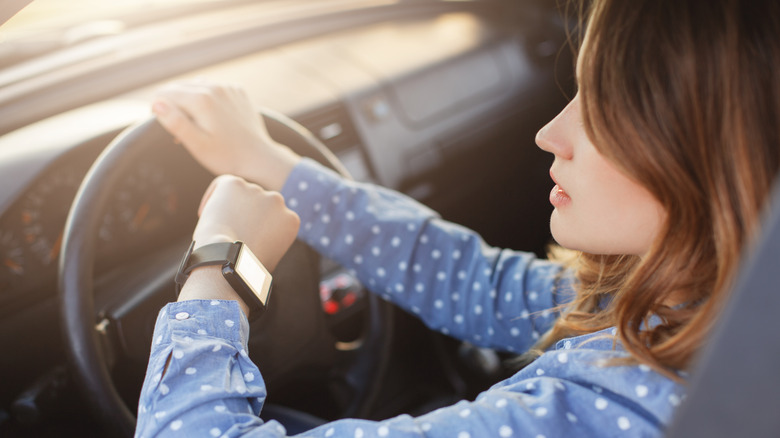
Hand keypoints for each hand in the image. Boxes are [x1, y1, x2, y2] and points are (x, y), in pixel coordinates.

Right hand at [152, 80, 300, 190]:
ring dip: (190, 101)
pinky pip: (214, 89)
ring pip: (196, 86)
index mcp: (201, 99)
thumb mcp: (197, 145)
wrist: (260, 158)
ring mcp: (228, 87)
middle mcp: (215, 87)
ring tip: (197, 125)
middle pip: (179, 87)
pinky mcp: (238, 91)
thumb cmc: (226, 156)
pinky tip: (214, 119)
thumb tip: (156, 103)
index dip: (159, 110)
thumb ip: (175, 122)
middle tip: (182, 131)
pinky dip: (208, 100)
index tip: (168, 129)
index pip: (164, 93)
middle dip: (174, 105)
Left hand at [178, 175, 299, 312]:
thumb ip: (270, 241)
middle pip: (260, 204)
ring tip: (218, 225)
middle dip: (247, 215)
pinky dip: (214, 197)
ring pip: (242, 194)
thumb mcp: (270, 257)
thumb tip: (258, 243)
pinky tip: (205, 213)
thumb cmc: (246, 268)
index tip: (246, 236)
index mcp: (291, 220)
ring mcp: (257, 190)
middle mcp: (278, 201)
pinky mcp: (235, 184)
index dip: (260, 226)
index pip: (275, 217)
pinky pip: (223, 185)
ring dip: (232, 206)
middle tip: (231, 229)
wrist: (228, 261)